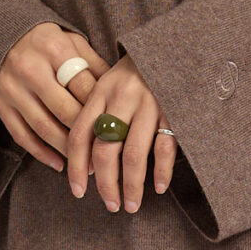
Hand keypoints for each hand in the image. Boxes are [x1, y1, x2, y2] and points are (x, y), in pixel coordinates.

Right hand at [0, 22, 103, 170]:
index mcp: (54, 49)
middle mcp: (30, 69)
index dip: (101, 109)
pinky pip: (22, 135)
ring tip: (85, 164)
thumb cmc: (46, 40)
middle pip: (65, 110)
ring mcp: (12, 89)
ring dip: (67, 150)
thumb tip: (118, 94)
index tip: (117, 127)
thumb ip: (94, 65)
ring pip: (44, 127)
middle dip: (87, 135)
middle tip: (105, 153)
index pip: (84, 86)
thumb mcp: (72, 41)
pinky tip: (59, 163)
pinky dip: (41, 153)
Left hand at [64, 52, 175, 212]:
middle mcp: (122, 98)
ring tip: (130, 205)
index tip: (77, 192)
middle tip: (109, 205)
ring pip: (134, 154)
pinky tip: (159, 187)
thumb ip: (95, 116)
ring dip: (131, 185)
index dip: (75, 167)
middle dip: (105, 184)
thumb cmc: (136, 73)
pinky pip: (165, 148)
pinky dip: (162, 171)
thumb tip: (87, 166)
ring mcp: (150, 104)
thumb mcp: (109, 85)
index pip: (79, 136)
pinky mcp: (175, 110)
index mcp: (100, 91)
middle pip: (106, 150)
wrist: (174, 44)